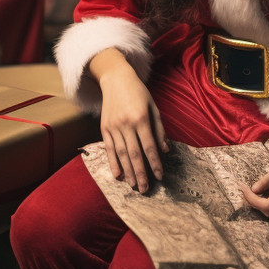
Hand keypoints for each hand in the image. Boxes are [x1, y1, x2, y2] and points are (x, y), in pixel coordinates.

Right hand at [90, 48, 167, 192]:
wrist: (115, 78)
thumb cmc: (139, 92)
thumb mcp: (153, 107)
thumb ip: (159, 129)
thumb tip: (165, 150)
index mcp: (141, 118)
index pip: (149, 146)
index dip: (154, 163)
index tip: (160, 176)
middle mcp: (126, 124)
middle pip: (134, 154)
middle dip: (141, 173)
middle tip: (145, 189)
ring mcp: (113, 127)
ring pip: (121, 154)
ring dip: (128, 171)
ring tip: (133, 185)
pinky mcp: (104, 128)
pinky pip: (109, 148)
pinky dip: (113, 163)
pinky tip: (117, 175)